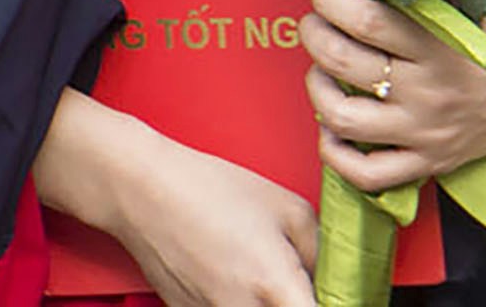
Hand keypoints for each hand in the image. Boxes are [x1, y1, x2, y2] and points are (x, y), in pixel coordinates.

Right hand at [33, 91, 315, 306]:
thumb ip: (323, 251)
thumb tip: (335, 280)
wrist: (144, 191)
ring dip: (270, 303)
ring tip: (260, 277)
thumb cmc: (208, 190)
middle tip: (297, 284)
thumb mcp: (286, 206)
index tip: (341, 298)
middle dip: (299, 303)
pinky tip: (234, 277)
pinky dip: (241, 302)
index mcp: (273, 284)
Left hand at [300, 0, 485, 192]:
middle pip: (342, 62)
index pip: (364, 20)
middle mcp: (427, 92)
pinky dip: (337, 154)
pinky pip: (368, 175)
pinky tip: (332, 128)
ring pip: (343, 119)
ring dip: (317, 89)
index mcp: (439, 45)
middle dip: (313, 33)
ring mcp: (426, 133)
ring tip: (322, 69)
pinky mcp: (430, 162)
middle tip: (315, 20)